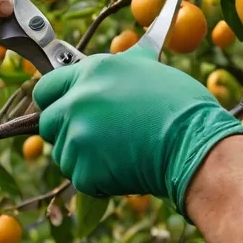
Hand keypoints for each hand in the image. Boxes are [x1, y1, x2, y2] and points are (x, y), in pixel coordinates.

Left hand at [33, 47, 242, 210]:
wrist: (195, 144)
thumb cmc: (182, 105)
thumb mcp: (146, 69)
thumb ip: (115, 69)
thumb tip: (114, 62)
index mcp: (92, 71)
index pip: (47, 87)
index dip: (55, 101)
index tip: (65, 111)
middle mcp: (78, 100)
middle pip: (48, 123)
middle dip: (66, 132)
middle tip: (95, 138)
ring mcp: (78, 135)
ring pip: (63, 154)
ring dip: (83, 158)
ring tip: (120, 152)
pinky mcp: (85, 168)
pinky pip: (81, 178)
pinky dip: (99, 180)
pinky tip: (126, 168)